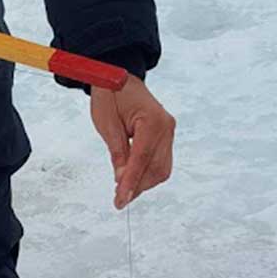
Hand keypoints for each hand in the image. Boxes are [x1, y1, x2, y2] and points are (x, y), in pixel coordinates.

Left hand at [91, 75, 175, 209]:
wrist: (119, 77)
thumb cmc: (110, 94)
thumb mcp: (107, 124)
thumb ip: (117, 153)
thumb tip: (122, 180)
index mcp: (152, 121)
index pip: (142, 159)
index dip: (131, 183)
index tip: (120, 201)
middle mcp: (166, 127)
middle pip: (156, 168)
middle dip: (138, 186)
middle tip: (119, 198)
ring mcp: (169, 131)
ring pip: (162, 169)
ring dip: (143, 182)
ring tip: (124, 189)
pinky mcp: (166, 136)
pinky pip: (161, 161)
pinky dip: (147, 173)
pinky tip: (132, 177)